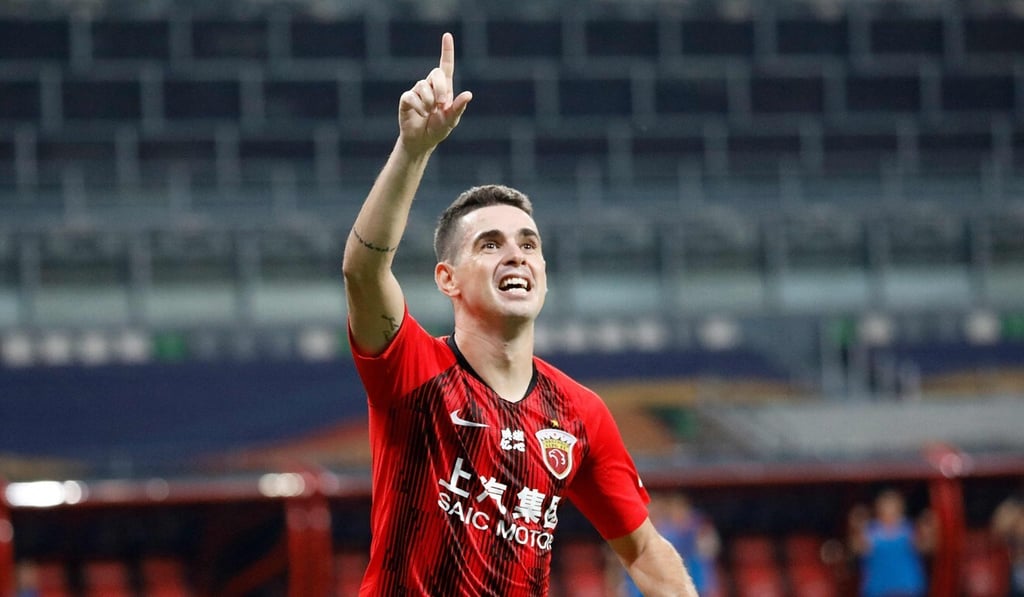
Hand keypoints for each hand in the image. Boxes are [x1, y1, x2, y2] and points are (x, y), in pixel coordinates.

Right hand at [398, 32, 472, 155]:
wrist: (422, 141)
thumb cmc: (438, 128)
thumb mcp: (451, 120)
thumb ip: (458, 107)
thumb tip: (469, 94)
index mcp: (444, 88)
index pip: (446, 66)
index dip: (447, 51)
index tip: (447, 35)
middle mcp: (430, 86)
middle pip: (435, 74)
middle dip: (440, 88)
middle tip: (441, 104)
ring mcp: (417, 91)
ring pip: (422, 86)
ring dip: (429, 102)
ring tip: (430, 113)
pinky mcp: (406, 98)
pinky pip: (411, 96)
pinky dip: (419, 107)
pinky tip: (422, 114)